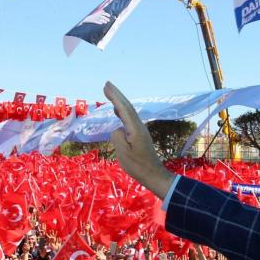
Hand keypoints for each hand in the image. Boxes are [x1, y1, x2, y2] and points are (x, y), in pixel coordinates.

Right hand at [104, 82, 175, 197]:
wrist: (153, 174)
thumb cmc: (137, 166)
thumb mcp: (123, 153)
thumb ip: (117, 137)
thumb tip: (117, 129)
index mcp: (135, 129)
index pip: (123, 109)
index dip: (115, 97)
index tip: (106, 86)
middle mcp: (139, 126)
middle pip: (127, 106)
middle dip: (117, 95)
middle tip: (106, 84)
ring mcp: (140, 130)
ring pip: (128, 112)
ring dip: (119, 102)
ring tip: (110, 94)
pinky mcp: (139, 135)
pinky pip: (129, 119)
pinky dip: (121, 111)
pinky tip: (117, 111)